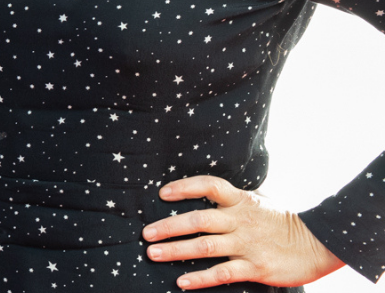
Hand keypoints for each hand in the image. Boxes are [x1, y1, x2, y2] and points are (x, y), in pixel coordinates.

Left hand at [142, 175, 343, 288]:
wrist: (320, 244)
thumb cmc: (284, 223)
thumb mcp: (259, 202)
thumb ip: (234, 199)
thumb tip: (208, 192)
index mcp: (241, 201)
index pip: (208, 186)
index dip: (184, 187)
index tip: (163, 193)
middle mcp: (240, 221)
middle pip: (198, 219)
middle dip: (169, 226)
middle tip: (146, 233)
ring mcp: (247, 244)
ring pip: (204, 246)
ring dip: (176, 250)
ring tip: (153, 254)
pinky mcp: (255, 267)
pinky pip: (222, 272)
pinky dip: (200, 277)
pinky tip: (182, 282)